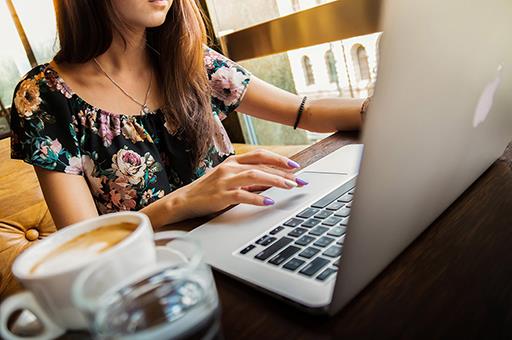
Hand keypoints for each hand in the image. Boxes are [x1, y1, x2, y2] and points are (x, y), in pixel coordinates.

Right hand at [167, 149, 307, 220]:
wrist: (184, 200)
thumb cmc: (208, 190)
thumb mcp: (228, 179)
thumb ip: (248, 178)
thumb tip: (271, 181)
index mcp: (233, 161)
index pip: (260, 155)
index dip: (279, 159)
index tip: (295, 166)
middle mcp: (230, 167)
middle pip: (261, 165)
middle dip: (283, 172)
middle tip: (300, 180)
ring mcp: (225, 180)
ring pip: (255, 176)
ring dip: (275, 181)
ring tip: (289, 187)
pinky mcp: (221, 195)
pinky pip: (243, 195)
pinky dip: (257, 198)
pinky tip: (268, 201)